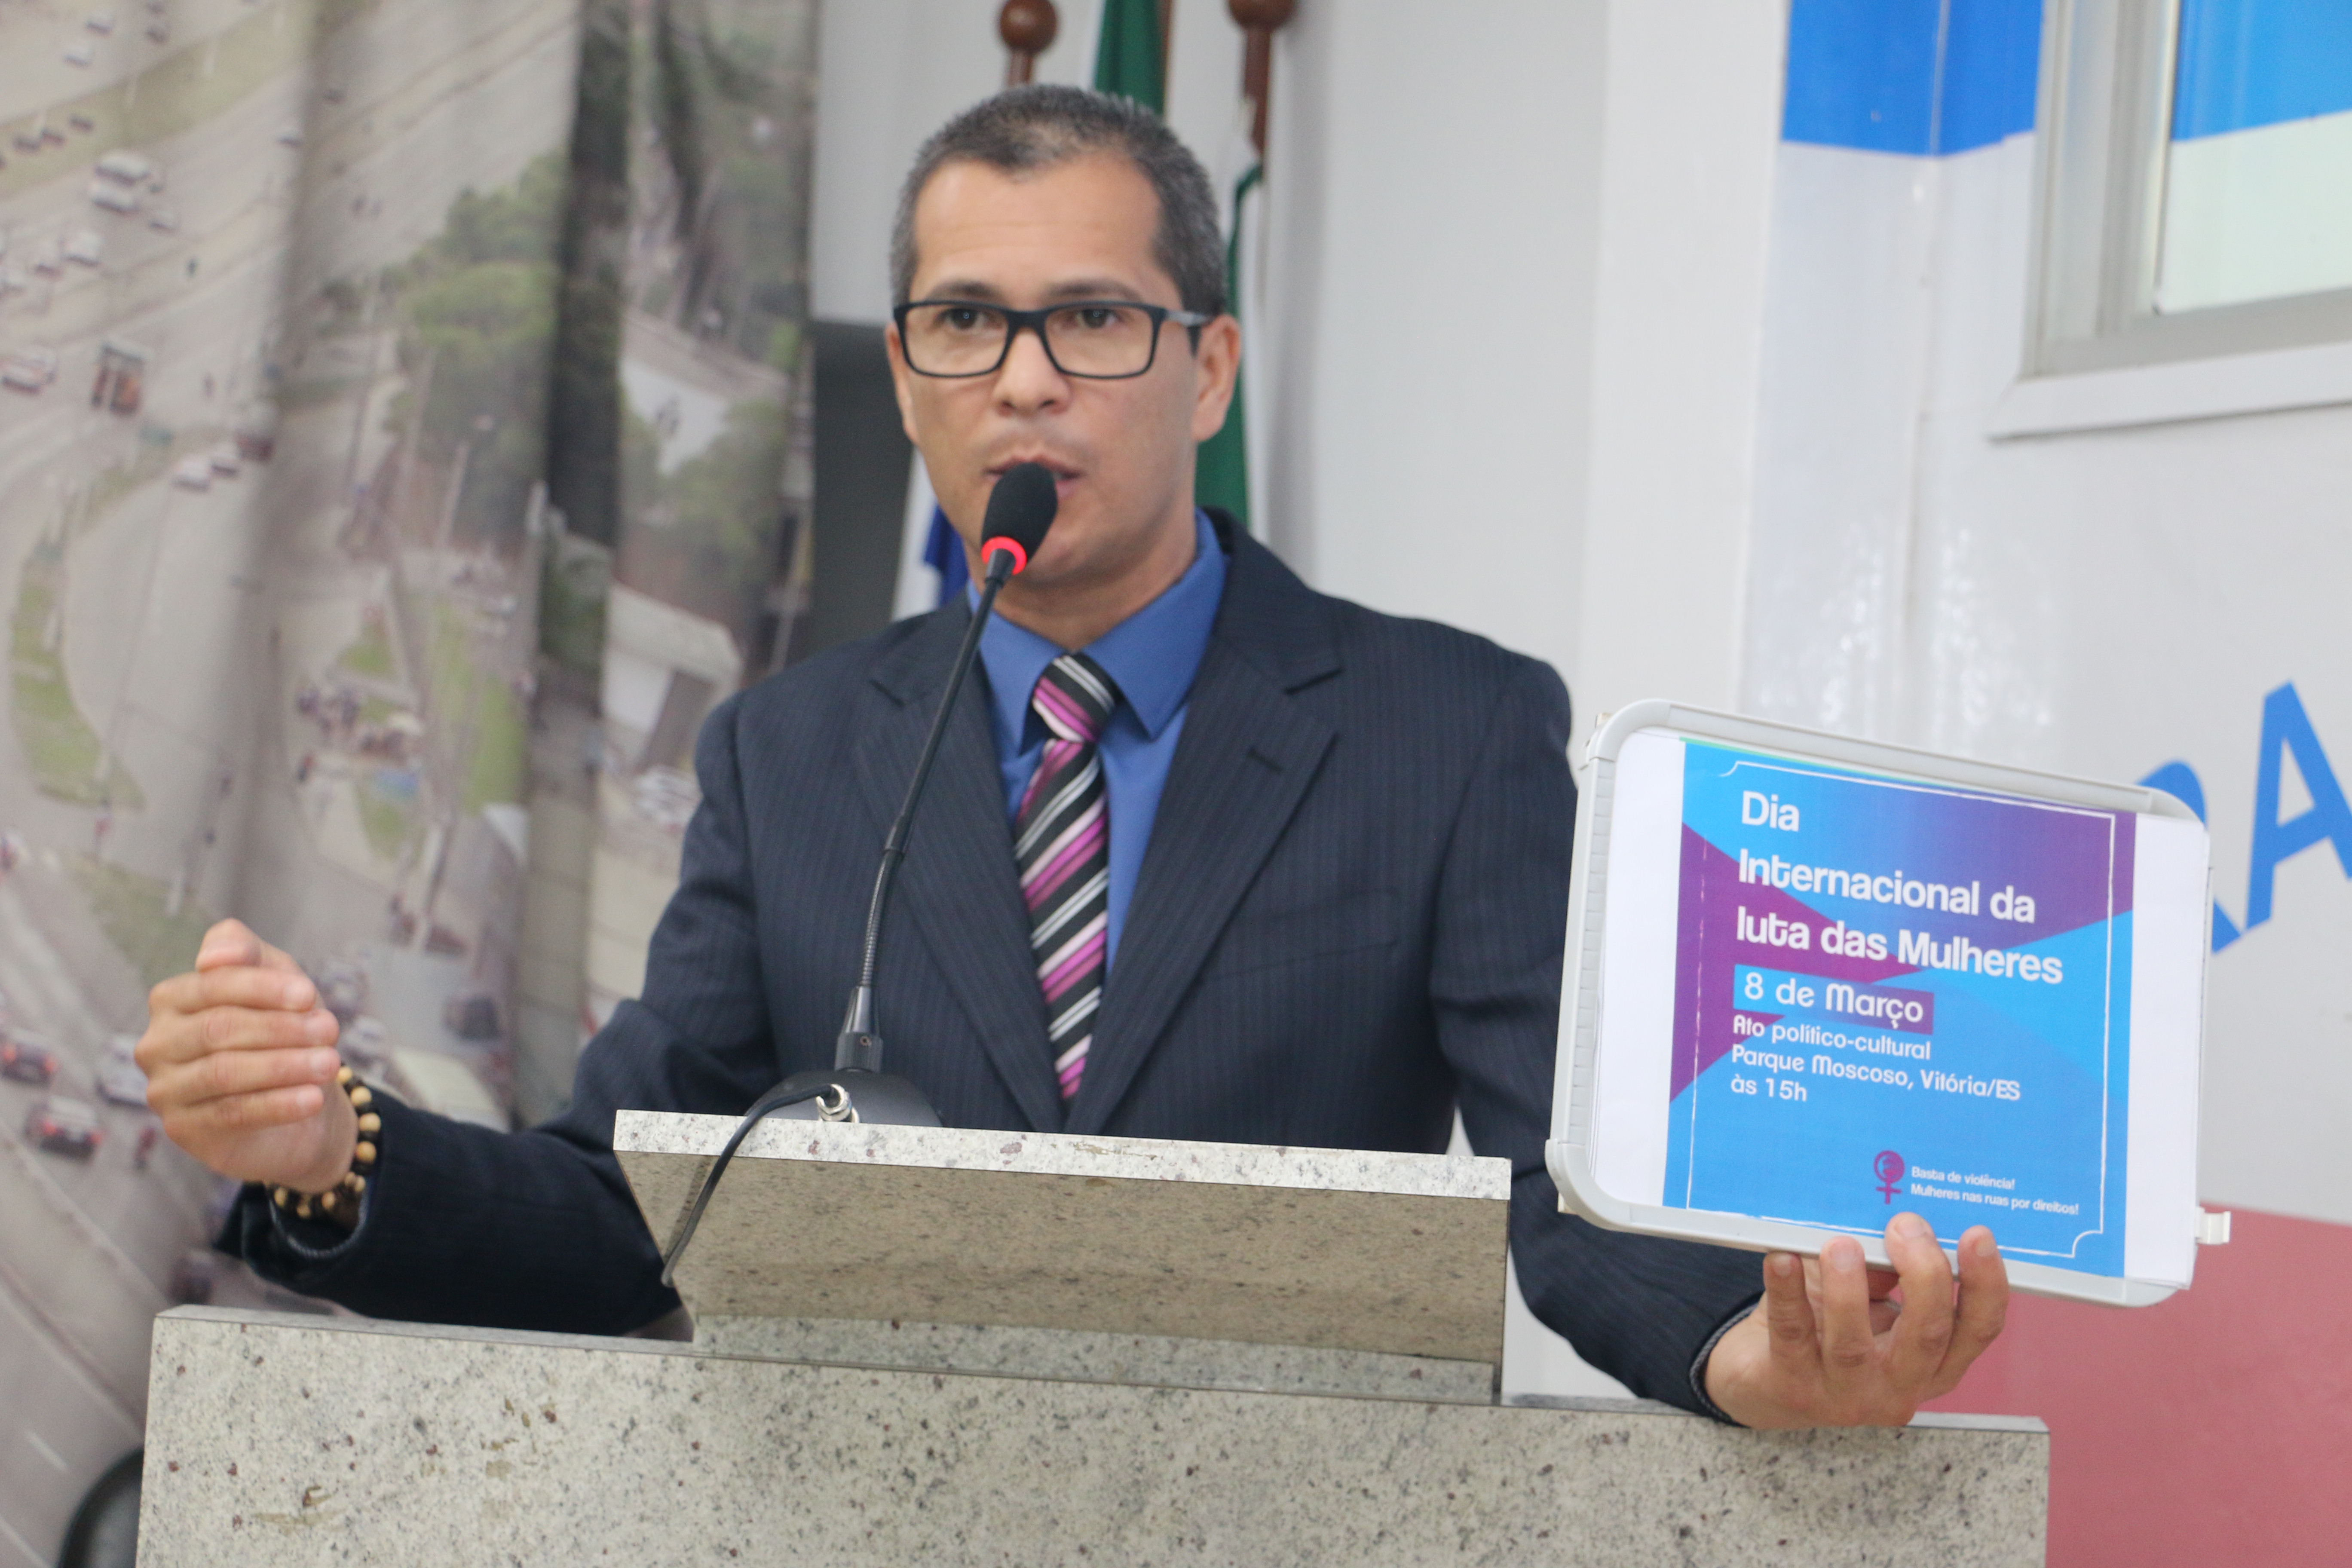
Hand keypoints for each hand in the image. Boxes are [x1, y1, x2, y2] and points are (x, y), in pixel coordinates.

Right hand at [137, 919, 356, 1193]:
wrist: (296, 1100)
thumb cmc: (280, 1029)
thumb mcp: (274, 981)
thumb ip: (245, 952)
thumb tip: (214, 956)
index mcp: (172, 999)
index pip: (212, 985)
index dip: (263, 988)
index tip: (309, 995)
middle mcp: (157, 1043)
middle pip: (218, 1029)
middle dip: (280, 1028)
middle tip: (329, 1030)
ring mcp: (165, 1088)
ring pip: (223, 1072)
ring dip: (284, 1066)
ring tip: (329, 1063)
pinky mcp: (183, 1128)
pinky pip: (231, 1114)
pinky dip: (277, 1104)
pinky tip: (312, 1099)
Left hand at [1702, 1214, 2007, 1428]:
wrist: (1766, 1379)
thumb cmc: (1827, 1327)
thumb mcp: (1867, 1296)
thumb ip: (1887, 1266)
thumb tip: (1897, 1218)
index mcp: (1933, 1362)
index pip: (1977, 1330)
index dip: (1985, 1285)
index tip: (1977, 1235)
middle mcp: (1899, 1386)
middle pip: (1928, 1337)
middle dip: (1923, 1276)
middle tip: (1905, 1227)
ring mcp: (1845, 1394)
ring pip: (1854, 1345)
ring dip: (1848, 1290)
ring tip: (1841, 1246)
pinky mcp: (1794, 1387)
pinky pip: (1792, 1335)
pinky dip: (1787, 1293)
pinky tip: (1782, 1259)